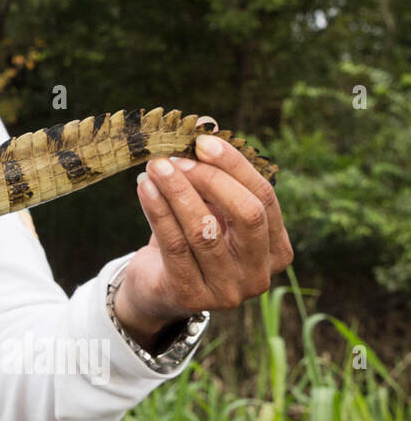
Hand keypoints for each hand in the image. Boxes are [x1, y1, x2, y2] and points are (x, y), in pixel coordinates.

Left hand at [113, 128, 293, 348]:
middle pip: (247, 214)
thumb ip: (212, 172)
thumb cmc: (190, 239)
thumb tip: (206, 124)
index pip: (265, 198)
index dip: (235, 166)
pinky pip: (174, 245)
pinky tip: (144, 188)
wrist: (158, 288)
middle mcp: (260, 273)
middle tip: (175, 159)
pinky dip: (158, 210)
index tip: (202, 142)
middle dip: (209, 179)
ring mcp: (228, 291)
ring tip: (155, 167)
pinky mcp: (191, 296)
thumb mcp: (207, 207)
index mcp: (276, 248)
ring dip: (177, 191)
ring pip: (205, 230)